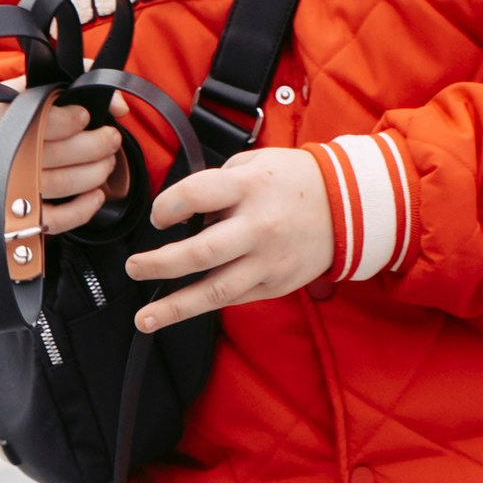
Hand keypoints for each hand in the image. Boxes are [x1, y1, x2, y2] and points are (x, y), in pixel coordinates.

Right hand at [0, 94, 126, 235]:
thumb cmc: (31, 105)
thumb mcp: (49, 82)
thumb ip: (84, 81)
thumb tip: (118, 107)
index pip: (27, 117)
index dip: (63, 120)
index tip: (85, 116)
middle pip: (45, 153)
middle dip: (91, 147)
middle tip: (111, 139)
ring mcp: (4, 180)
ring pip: (52, 185)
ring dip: (91, 175)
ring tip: (107, 162)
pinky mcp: (16, 207)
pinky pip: (47, 219)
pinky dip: (78, 212)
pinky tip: (96, 196)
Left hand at [125, 146, 334, 332]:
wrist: (348, 206)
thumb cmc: (293, 180)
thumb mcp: (254, 163)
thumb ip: (216, 185)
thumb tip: (184, 214)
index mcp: (248, 187)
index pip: (196, 196)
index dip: (167, 207)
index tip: (158, 217)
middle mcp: (257, 227)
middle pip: (200, 253)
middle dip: (158, 264)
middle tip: (133, 268)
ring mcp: (267, 260)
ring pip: (215, 291)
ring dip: (174, 308)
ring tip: (143, 319)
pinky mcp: (275, 283)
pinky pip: (234, 297)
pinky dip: (205, 303)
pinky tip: (180, 309)